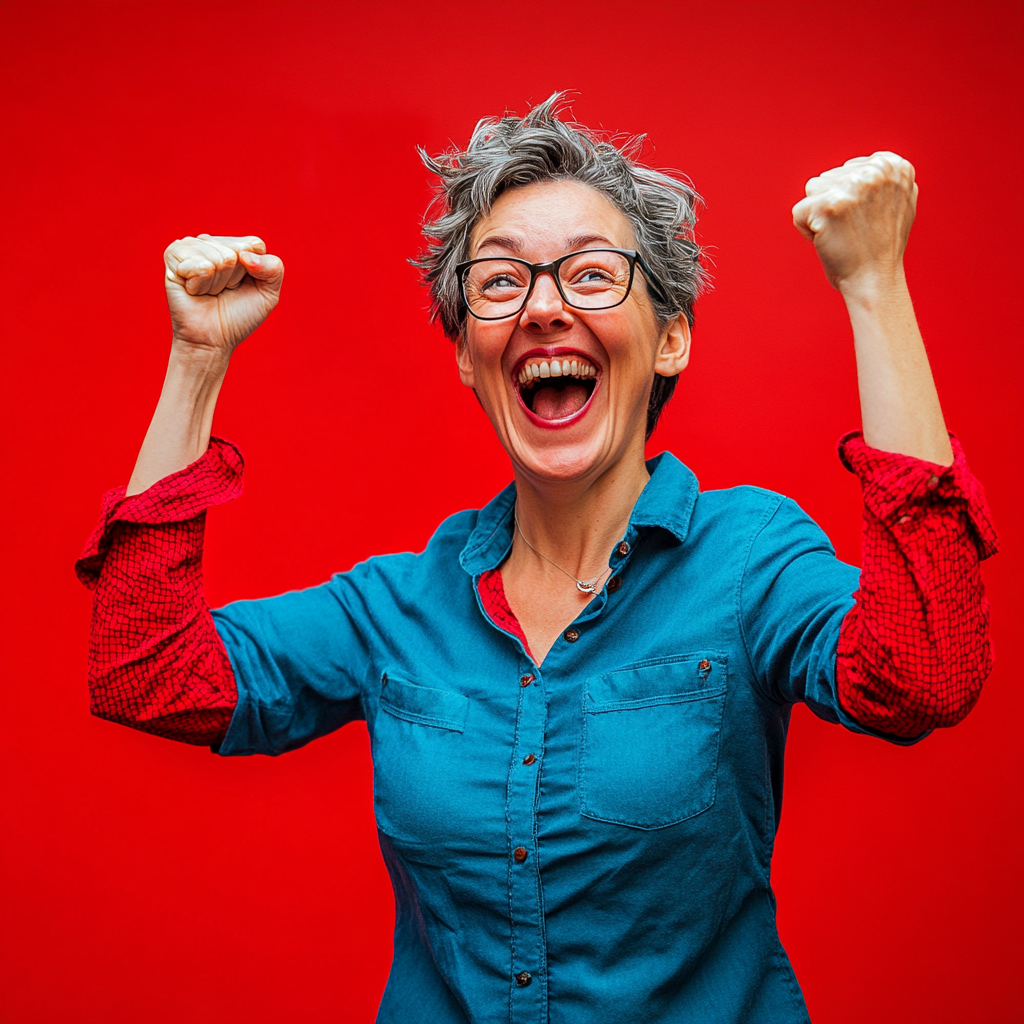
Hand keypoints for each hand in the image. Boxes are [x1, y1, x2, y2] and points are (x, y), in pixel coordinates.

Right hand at [163, 234, 283, 356]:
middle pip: (236, 252)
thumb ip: (274, 268)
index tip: (241, 286)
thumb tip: (245, 256)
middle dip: (233, 278)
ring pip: (218, 257)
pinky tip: (193, 290)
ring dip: (216, 283)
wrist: (212, 339)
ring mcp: (191, 246)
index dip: (254, 271)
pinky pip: (198, 264)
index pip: (254, 244)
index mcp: (236, 246)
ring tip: (208, 292)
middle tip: (222, 291)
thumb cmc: (238, 316)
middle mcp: (213, 242)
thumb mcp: (268, 294)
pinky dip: (200, 283)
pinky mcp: (173, 255)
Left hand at [792, 152, 916, 295]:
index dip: (850, 197)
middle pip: (828, 178)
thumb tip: (869, 163)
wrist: (875, 281)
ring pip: (812, 191)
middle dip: (833, 205)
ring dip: (819, 215)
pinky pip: (798, 212)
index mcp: (893, 165)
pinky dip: (805, 230)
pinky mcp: (828, 205)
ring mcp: (851, 187)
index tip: (866, 218)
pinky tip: (827, 242)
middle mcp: (875, 171)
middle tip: (853, 230)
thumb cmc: (880, 248)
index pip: (848, 169)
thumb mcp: (897, 202)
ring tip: (841, 234)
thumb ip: (883, 180)